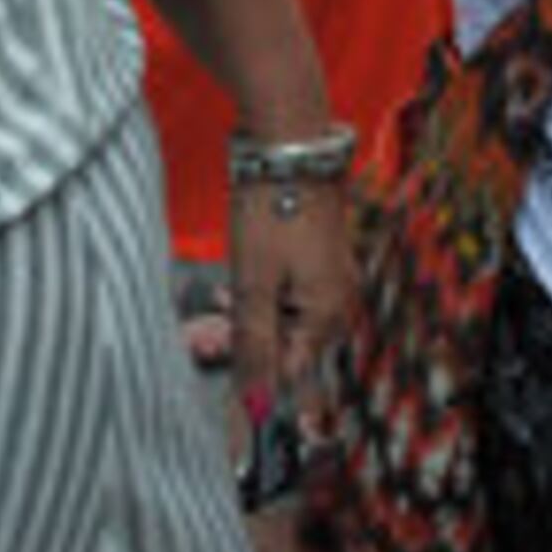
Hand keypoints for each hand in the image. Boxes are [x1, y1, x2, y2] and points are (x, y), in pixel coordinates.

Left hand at [225, 168, 356, 425]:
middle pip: (290, 346)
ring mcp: (333, 277)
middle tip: (211, 322)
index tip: (216, 360)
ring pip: (286, 318)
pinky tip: (239, 280)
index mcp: (328, 315)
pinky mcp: (321, 257)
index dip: (251, 374)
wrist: (288, 146)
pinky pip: (290, 293)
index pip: (290, 372)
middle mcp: (340, 301)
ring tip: (222, 295)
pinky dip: (262, 293)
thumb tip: (256, 406)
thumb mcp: (253, 285)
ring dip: (251, 316)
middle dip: (249, 341)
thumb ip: (254, 347)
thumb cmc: (271, 213)